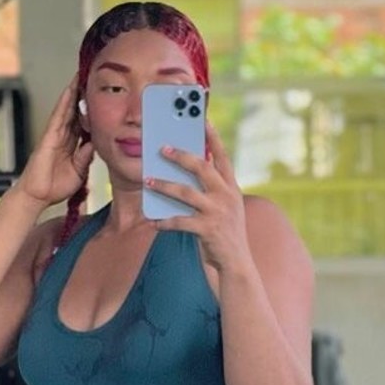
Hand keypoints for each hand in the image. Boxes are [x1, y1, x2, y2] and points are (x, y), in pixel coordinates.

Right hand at [15, 75, 94, 208]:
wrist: (37, 196)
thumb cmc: (55, 187)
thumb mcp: (79, 172)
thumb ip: (85, 158)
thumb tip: (93, 144)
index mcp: (71, 146)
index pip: (82, 124)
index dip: (90, 111)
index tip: (100, 98)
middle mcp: (62, 137)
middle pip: (74, 112)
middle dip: (81, 96)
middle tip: (90, 78)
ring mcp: (54, 135)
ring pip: (66, 109)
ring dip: (73, 93)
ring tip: (80, 76)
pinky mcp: (48, 136)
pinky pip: (58, 116)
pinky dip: (64, 103)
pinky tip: (69, 91)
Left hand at [143, 123, 254, 275]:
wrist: (236, 265)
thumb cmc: (224, 234)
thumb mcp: (224, 208)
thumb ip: (211, 190)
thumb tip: (185, 172)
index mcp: (231, 188)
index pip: (222, 156)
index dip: (212, 137)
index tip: (202, 118)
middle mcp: (227, 196)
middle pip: (202, 167)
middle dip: (181, 155)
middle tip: (162, 148)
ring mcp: (218, 213)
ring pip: (186, 192)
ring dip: (164, 185)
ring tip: (148, 181)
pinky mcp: (208, 230)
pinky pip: (180, 221)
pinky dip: (165, 222)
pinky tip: (154, 221)